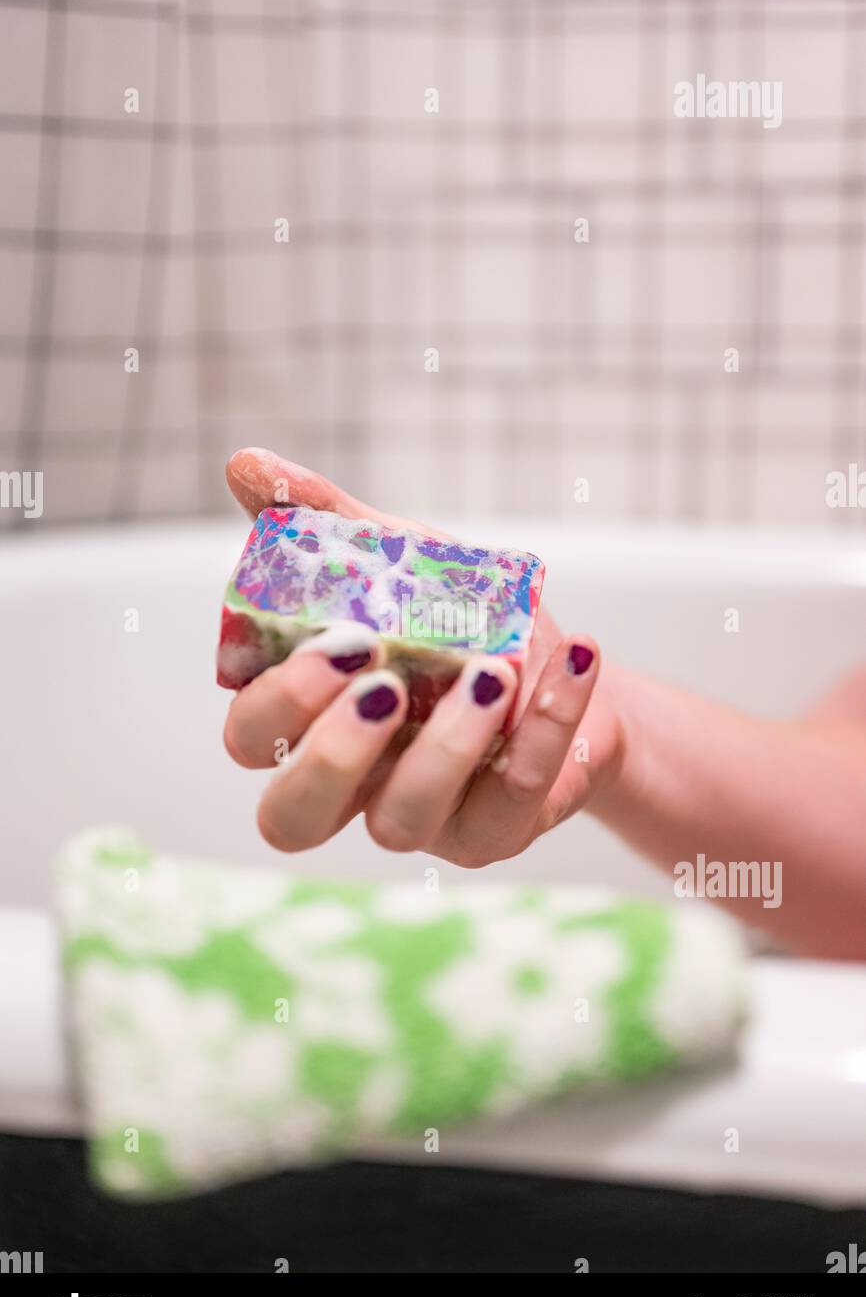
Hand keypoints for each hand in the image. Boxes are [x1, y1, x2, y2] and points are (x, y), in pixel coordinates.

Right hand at [222, 448, 623, 864]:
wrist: (567, 668)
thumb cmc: (461, 620)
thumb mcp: (398, 558)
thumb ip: (324, 520)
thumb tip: (245, 464)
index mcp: (310, 722)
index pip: (249, 738)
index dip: (279, 702)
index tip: (343, 639)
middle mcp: (351, 785)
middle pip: (289, 817)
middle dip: (328, 755)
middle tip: (383, 685)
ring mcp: (421, 819)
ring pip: (398, 824)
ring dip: (445, 745)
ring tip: (491, 674)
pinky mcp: (494, 832)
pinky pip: (510, 800)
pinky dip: (549, 722)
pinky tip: (575, 656)